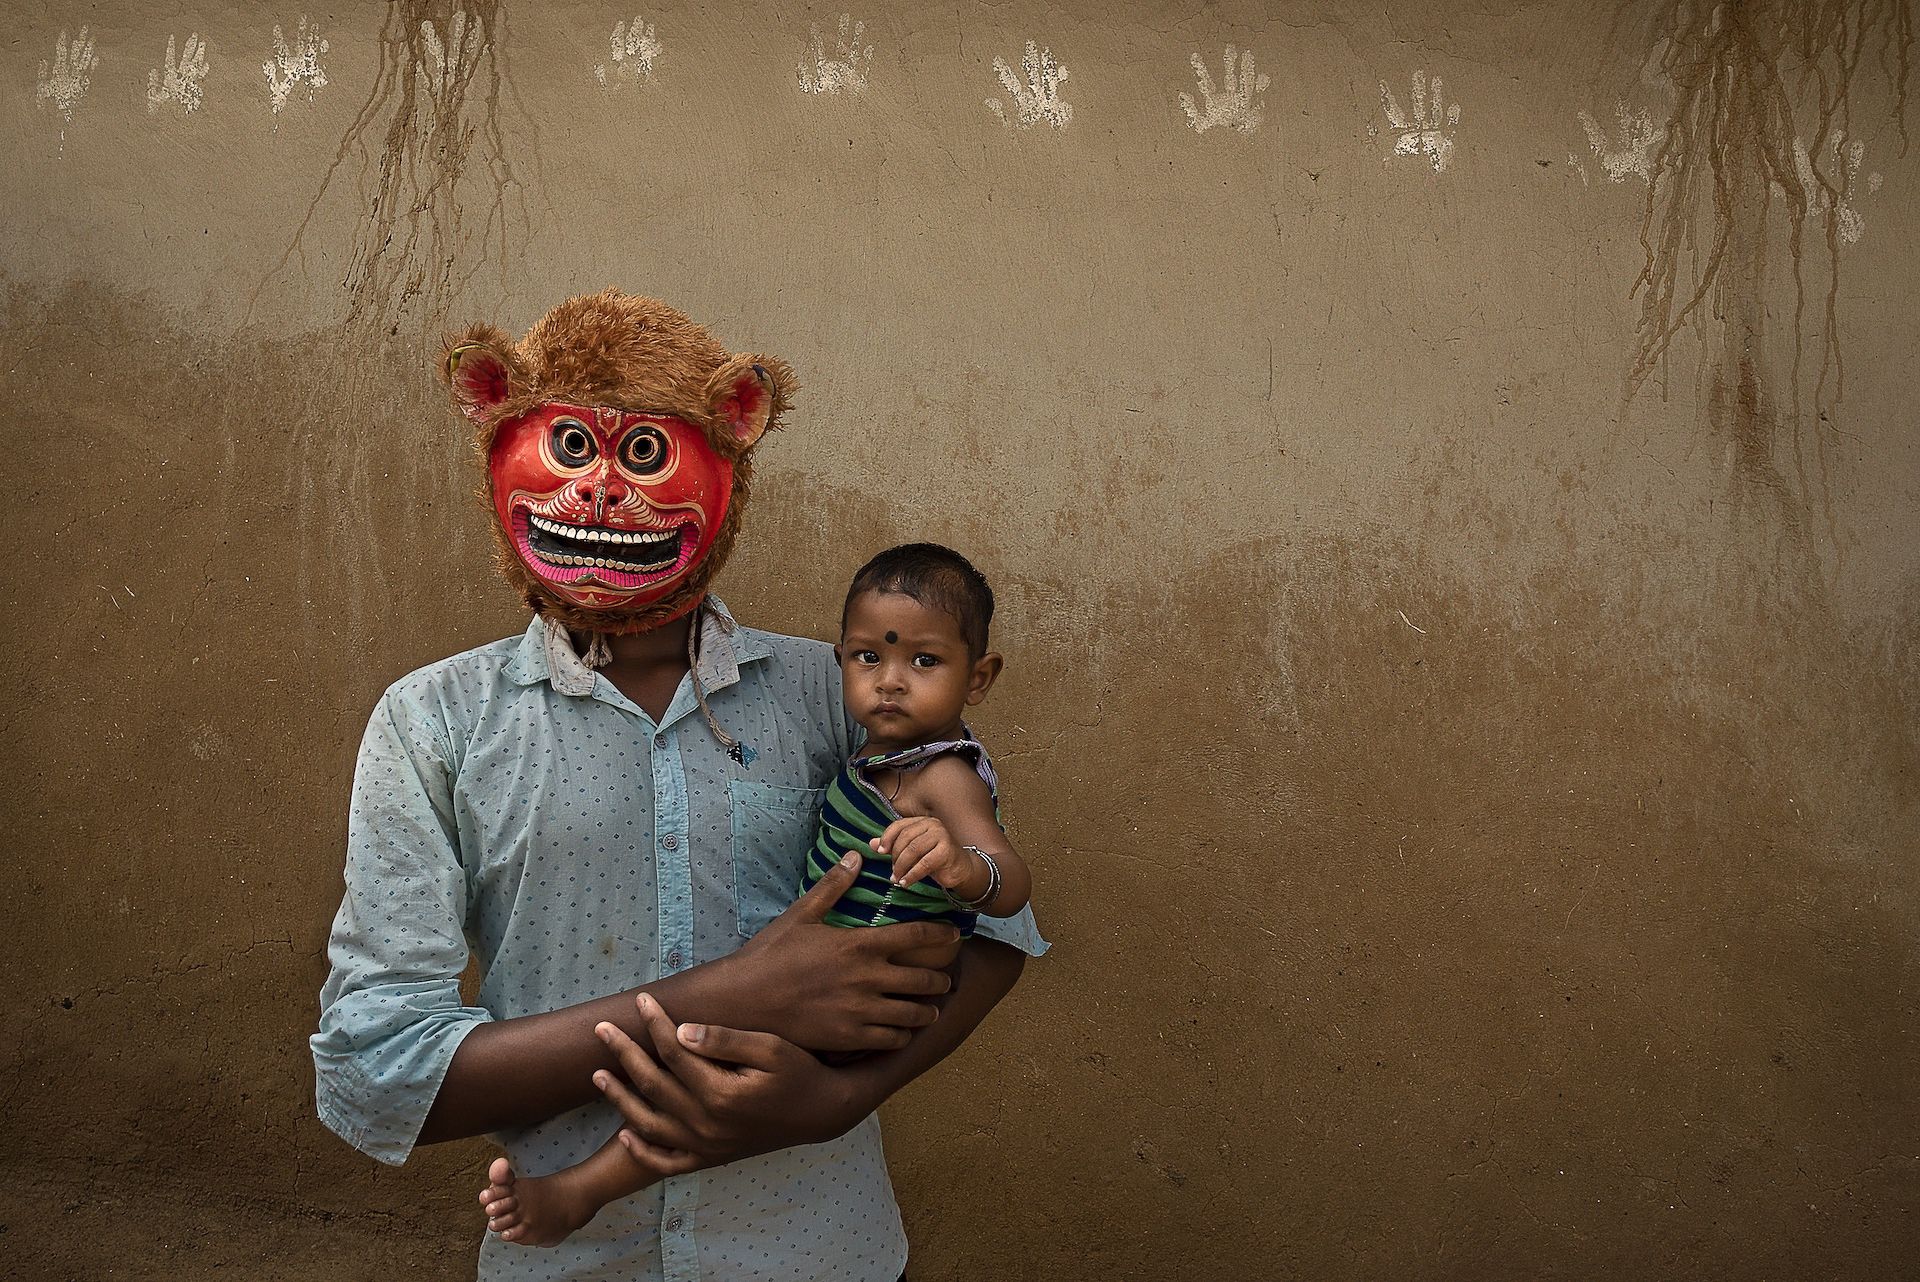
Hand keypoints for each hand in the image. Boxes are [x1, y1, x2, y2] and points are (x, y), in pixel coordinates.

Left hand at [593, 994, 876, 1169]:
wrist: (823, 1113)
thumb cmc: (800, 1072)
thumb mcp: (770, 1047)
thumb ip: (725, 1040)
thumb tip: (681, 1030)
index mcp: (720, 1093)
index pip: (674, 1051)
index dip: (655, 1023)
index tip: (641, 1000)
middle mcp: (707, 1124)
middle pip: (653, 1084)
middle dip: (624, 1053)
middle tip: (602, 1029)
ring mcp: (706, 1145)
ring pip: (650, 1124)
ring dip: (620, 1099)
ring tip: (597, 1075)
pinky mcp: (711, 1158)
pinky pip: (668, 1161)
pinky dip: (643, 1150)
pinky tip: (625, 1133)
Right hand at [726, 852, 961, 1052]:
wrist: (743, 1000)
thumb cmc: (770, 954)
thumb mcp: (801, 915)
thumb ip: (833, 886)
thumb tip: (855, 855)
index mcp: (859, 945)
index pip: (917, 937)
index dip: (942, 935)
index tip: (954, 935)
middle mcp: (868, 979)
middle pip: (924, 979)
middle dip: (940, 979)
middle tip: (946, 979)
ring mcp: (861, 1011)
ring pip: (914, 1014)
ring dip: (928, 1011)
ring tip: (932, 1009)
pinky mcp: (850, 1038)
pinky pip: (892, 1039)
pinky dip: (903, 1035)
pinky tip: (902, 1031)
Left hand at [873, 817, 984, 898]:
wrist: (961, 868)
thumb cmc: (934, 858)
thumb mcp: (912, 851)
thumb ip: (893, 846)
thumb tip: (871, 844)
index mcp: (922, 821)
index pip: (899, 826)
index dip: (887, 838)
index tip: (880, 852)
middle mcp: (932, 824)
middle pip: (904, 839)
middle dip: (895, 857)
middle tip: (892, 872)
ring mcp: (941, 835)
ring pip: (913, 850)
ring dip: (901, 867)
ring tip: (897, 879)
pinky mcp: (947, 850)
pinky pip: (924, 863)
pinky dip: (912, 875)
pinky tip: (906, 883)